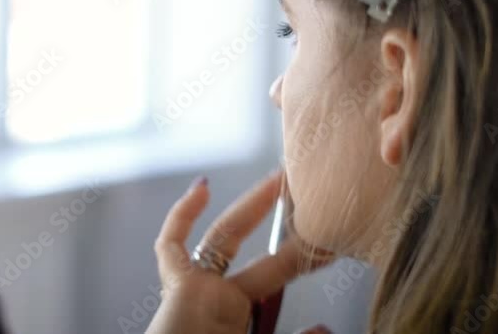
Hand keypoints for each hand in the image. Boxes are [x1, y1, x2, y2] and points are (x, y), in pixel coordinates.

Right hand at [146, 171, 334, 333]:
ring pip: (224, 238)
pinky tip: (202, 187)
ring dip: (252, 206)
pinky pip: (172, 245)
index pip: (272, 276)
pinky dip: (181, 217)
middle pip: (255, 253)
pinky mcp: (178, 287)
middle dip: (284, 226)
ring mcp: (195, 289)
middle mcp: (216, 299)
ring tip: (280, 179)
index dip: (297, 258)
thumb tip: (325, 328)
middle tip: (308, 195)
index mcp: (236, 316)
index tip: (322, 244)